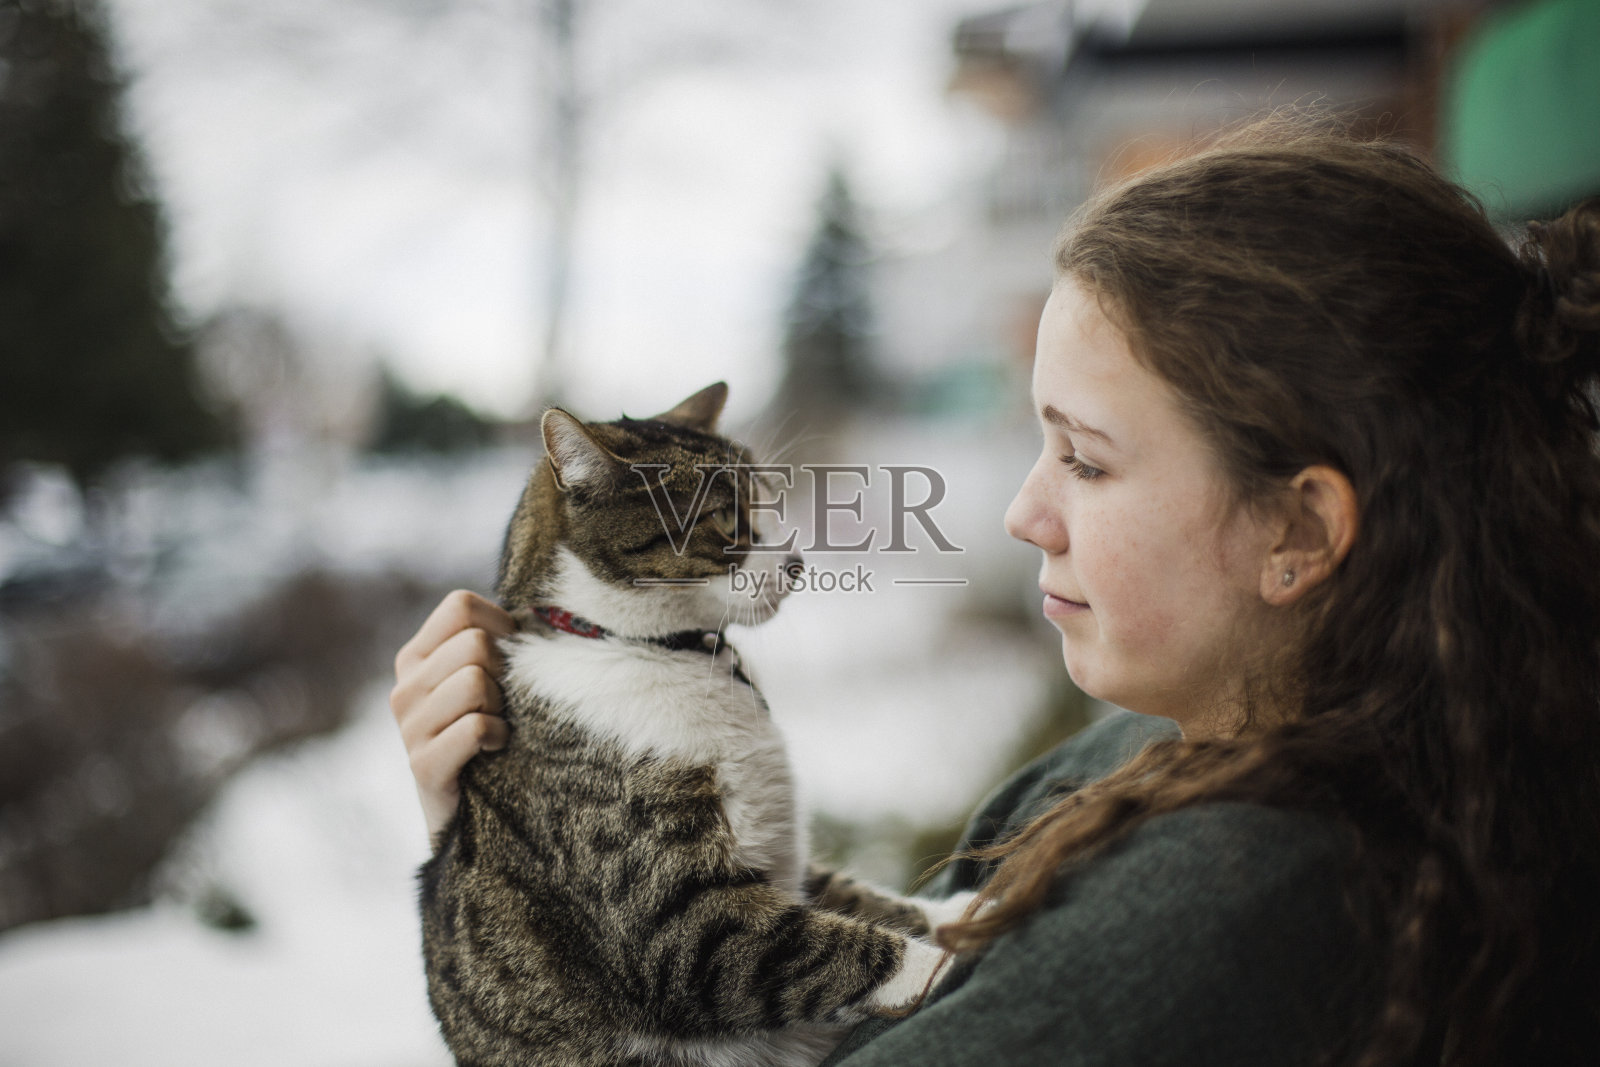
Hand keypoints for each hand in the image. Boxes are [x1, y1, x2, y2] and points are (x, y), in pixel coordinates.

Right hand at [391, 590, 513, 841]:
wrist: (471, 815)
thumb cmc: (491, 736)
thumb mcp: (488, 681)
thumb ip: (501, 644)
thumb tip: (542, 612)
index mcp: (417, 657)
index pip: (460, 606)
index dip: (499, 624)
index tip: (510, 659)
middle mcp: (404, 687)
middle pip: (474, 643)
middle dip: (503, 673)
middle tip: (501, 705)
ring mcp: (408, 727)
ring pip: (474, 681)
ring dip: (501, 708)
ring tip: (495, 728)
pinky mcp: (422, 765)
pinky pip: (475, 727)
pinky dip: (497, 737)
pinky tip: (493, 750)